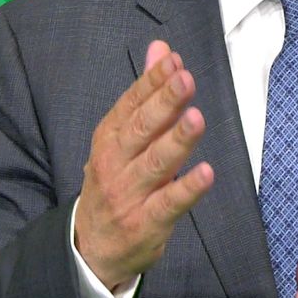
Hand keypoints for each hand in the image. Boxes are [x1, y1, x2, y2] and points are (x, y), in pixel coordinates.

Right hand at [73, 40, 214, 291]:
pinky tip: (206, 173)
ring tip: (195, 119)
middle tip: (185, 80)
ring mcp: (130, 195)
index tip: (173, 62)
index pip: (130, 105)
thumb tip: (161, 50)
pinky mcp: (147, 223)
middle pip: (141, 130)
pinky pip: (169, 204)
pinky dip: (187, 189)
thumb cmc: (115, 183)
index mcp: (109, 139)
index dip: (152, 83)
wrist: (90, 248)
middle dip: (164, 103)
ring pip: (155, 164)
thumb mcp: (122, 138)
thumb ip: (145, 94)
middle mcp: (115, 164)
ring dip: (176, 141)